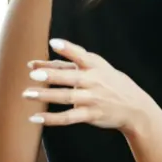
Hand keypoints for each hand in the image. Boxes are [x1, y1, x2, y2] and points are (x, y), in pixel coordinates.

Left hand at [23, 38, 156, 133]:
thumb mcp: (98, 67)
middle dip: (52, 76)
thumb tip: (37, 63)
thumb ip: (69, 64)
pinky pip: (68, 118)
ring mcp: (92, 99)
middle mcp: (94, 81)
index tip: (53, 43)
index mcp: (95, 66)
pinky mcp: (90, 115)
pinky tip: (35, 118)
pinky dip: (51, 119)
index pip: (80, 55)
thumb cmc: (109, 83)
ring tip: (27, 94)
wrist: (135, 107)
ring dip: (45, 96)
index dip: (68, 48)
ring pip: (66, 97)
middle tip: (33, 74)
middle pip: (70, 77)